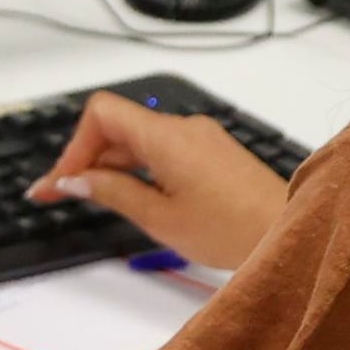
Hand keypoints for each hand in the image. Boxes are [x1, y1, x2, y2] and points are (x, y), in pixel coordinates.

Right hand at [31, 93, 291, 269]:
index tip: (60, 182)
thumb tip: (75, 179)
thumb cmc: (232, 229)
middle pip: (117, 128)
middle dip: (84, 159)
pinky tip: (132, 195)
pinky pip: (163, 150)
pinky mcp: (212, 153)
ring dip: (111, 166)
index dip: (74, 146)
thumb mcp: (158, 217)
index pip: (101, 114)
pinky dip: (139, 168)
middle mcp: (183, 128)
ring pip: (139, 140)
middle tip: (58, 195)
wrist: (291, 234)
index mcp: (166, 137)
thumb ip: (112, 192)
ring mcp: (200, 138)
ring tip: (92, 200)